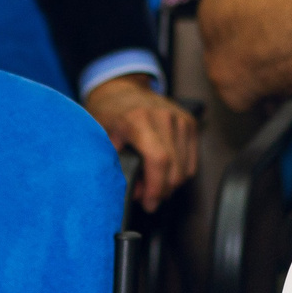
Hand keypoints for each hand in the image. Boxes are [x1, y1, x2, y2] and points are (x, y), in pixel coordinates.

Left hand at [83, 77, 197, 211]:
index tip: (148, 203)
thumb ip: (114, 164)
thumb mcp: (100, 138)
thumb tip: (131, 191)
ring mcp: (179, 118)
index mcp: (138, 119)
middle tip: (144, 196)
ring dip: (170, 184)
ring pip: (186, 169)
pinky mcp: (189, 122)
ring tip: (150, 182)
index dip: (155, 188)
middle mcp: (163, 116)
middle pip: (175, 169)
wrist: (121, 89)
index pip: (159, 160)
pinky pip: (192, 162)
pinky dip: (179, 173)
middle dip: (161, 191)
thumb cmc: (108, 115)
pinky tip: (162, 172)